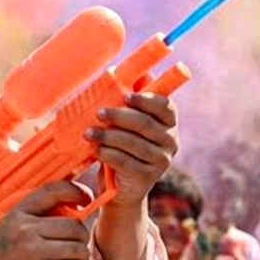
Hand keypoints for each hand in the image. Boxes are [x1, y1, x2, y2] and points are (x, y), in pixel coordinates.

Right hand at [0, 181, 91, 259]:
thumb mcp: (5, 230)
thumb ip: (28, 220)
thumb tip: (65, 211)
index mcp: (17, 214)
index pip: (52, 191)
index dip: (76, 190)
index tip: (86, 198)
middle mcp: (24, 229)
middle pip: (74, 226)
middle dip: (81, 238)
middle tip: (76, 249)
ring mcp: (31, 251)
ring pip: (78, 248)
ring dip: (83, 258)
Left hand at [88, 92, 177, 207]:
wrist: (122, 189)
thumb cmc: (123, 147)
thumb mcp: (127, 124)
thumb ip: (129, 100)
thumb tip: (122, 70)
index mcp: (170, 123)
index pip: (165, 106)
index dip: (146, 99)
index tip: (125, 96)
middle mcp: (171, 141)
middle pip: (145, 124)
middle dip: (119, 116)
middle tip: (99, 113)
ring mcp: (161, 161)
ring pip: (133, 143)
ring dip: (108, 135)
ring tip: (88, 132)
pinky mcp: (147, 177)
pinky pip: (125, 161)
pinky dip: (108, 153)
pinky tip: (96, 149)